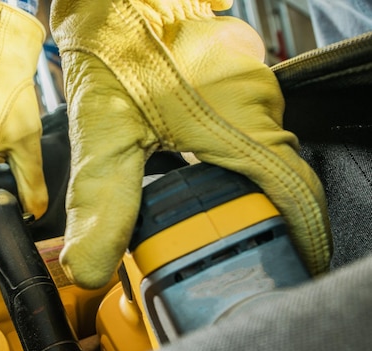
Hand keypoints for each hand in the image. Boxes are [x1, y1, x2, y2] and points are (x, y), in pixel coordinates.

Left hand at [50, 0, 331, 287]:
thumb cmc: (114, 45)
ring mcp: (253, 86)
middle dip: (256, 220)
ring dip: (239, 187)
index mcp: (244, 124)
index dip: (299, 242)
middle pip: (279, 179)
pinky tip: (197, 168)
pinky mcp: (238, 77)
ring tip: (208, 217)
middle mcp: (261, 104)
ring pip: (262, 153)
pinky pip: (247, 128)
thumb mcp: (104, 132)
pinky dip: (229, 158)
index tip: (290, 268)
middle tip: (227, 252)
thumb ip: (102, 204)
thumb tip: (88, 269)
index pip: (296, 198)